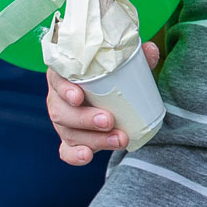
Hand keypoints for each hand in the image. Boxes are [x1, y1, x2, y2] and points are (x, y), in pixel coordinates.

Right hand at [46, 41, 159, 164]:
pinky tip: (87, 156)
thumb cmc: (110, 74)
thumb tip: (150, 50)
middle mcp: (58, 99)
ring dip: (93, 138)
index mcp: (64, 75)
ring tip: (119, 139)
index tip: (78, 96)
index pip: (57, 81)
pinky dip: (75, 155)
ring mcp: (63, 122)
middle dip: (84, 119)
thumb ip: (134, 55)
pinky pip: (66, 151)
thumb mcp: (121, 62)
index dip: (64, 89)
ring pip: (68, 133)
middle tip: (108, 120)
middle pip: (61, 112)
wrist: (111, 93)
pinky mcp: (70, 140)